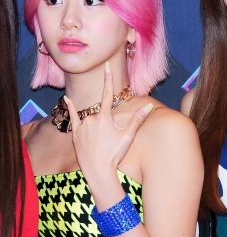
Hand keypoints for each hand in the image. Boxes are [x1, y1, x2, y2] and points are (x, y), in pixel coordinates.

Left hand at [64, 61, 153, 179]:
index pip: (108, 94)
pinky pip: (72, 117)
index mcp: (105, 117)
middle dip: (107, 121)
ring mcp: (82, 126)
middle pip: (101, 112)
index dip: (108, 79)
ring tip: (101, 144)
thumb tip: (149, 105)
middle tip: (109, 140)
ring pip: (91, 118)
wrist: (98, 170)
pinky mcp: (75, 133)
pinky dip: (70, 107)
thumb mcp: (128, 136)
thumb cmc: (115, 154)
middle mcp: (92, 118)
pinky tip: (67, 99)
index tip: (107, 66)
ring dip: (97, 125)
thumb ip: (137, 119)